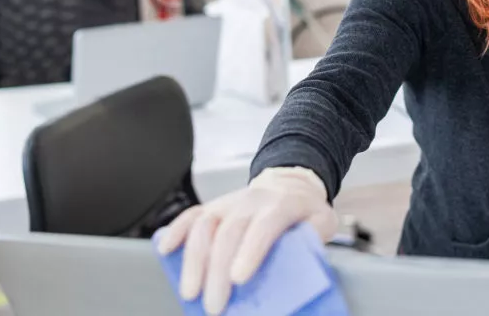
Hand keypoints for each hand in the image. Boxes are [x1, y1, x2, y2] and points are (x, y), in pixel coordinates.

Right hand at [157, 167, 336, 314]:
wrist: (289, 185)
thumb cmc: (305, 211)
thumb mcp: (323, 221)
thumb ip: (316, 238)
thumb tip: (302, 265)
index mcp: (280, 206)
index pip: (263, 227)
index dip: (250, 251)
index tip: (239, 279)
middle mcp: (250, 202)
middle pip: (229, 233)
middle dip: (218, 271)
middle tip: (215, 306)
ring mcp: (228, 202)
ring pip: (205, 226)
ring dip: (194, 260)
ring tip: (190, 292)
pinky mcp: (213, 207)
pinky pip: (190, 215)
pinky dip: (176, 231)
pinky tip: (165, 250)